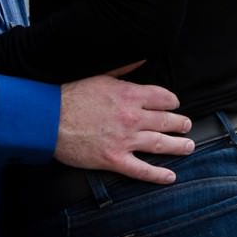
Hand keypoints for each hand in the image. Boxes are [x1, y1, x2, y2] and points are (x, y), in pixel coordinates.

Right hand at [55, 61, 194, 183]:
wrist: (48, 120)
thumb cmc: (71, 96)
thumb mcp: (100, 76)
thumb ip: (125, 70)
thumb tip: (142, 59)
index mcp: (130, 95)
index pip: (163, 98)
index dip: (172, 102)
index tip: (174, 105)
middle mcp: (132, 117)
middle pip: (166, 121)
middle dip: (180, 124)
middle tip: (187, 126)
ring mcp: (125, 140)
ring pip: (160, 144)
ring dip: (178, 146)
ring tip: (189, 146)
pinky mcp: (114, 159)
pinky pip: (141, 169)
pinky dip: (158, 175)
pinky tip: (170, 177)